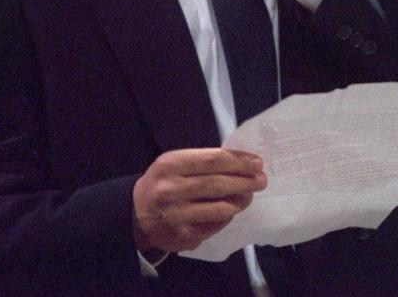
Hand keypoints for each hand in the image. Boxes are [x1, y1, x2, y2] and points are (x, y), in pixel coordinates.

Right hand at [132, 148, 265, 253]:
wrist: (135, 214)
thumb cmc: (162, 182)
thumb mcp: (175, 163)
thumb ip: (203, 160)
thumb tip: (243, 161)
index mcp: (171, 164)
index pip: (214, 160)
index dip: (239, 161)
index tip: (257, 162)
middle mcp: (172, 189)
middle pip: (219, 183)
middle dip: (245, 181)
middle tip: (262, 180)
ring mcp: (177, 215)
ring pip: (220, 207)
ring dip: (241, 200)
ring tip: (250, 195)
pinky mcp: (182, 236)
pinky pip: (215, 225)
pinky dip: (228, 216)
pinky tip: (232, 209)